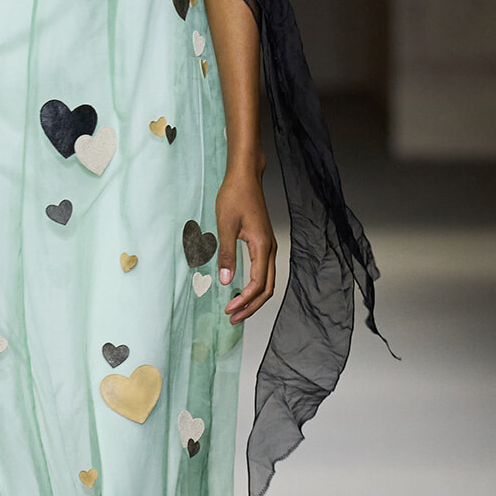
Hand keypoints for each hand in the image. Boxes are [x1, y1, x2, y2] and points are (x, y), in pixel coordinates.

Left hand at [214, 168, 276, 323]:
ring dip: (254, 298)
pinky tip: (242, 290)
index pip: (258, 284)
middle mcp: (270, 248)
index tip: (228, 309)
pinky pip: (264, 271)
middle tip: (233, 318)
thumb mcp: (225, 225)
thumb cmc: (235, 195)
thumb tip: (226, 281)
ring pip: (267, 281)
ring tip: (237, 309)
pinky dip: (255, 286)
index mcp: (262, 246)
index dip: (244, 301)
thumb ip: (226, 254)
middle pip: (267, 288)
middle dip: (251, 307)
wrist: (245, 176)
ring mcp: (269, 246)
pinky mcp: (264, 242)